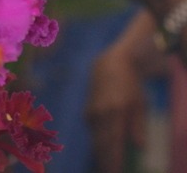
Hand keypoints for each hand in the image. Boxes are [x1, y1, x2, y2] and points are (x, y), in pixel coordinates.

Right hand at [86, 43, 146, 172]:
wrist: (108, 66)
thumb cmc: (129, 85)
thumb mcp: (139, 104)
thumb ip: (139, 126)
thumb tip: (139, 146)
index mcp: (115, 112)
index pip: (113, 142)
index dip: (114, 159)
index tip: (115, 171)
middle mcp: (100, 114)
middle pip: (101, 144)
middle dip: (105, 160)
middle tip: (109, 171)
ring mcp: (91, 113)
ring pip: (96, 139)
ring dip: (101, 153)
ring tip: (106, 165)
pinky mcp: (87, 112)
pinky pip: (94, 132)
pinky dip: (99, 142)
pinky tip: (103, 149)